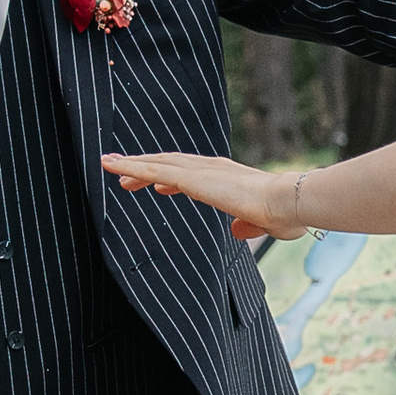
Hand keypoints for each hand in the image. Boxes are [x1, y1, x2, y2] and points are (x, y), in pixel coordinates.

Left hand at [103, 151, 300, 238]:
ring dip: (131, 164)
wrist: (287, 202)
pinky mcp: (192, 178)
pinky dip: (131, 167)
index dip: (170, 177)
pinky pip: (153, 170)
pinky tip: (113, 167)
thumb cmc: (284, 214)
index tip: (155, 184)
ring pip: (158, 163)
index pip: (191, 173)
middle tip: (122, 173)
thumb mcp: (262, 224)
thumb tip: (237, 231)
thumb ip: (247, 226)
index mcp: (227, 177)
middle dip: (146, 167)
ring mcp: (200, 171)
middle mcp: (211, 168)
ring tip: (108, 165)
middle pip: (170, 164)